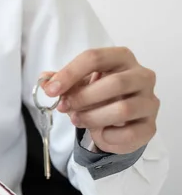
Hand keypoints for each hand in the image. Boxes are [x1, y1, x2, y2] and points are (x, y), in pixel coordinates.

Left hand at [42, 47, 159, 154]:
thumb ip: (62, 82)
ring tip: (77, 120)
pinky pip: (129, 133)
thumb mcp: (79, 85)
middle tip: (64, 107)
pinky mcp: (150, 126)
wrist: (119, 122)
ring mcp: (149, 101)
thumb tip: (44, 81)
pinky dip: (108, 136)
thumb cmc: (99, 96)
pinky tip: (99, 134)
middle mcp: (142, 76)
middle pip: (114, 83)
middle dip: (82, 97)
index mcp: (121, 58)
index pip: (95, 57)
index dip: (70, 73)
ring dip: (93, 118)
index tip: (51, 90)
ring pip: (123, 109)